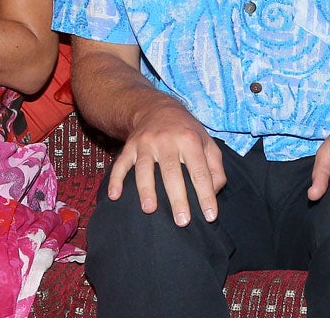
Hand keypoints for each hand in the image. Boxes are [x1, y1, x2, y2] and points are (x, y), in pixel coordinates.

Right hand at [109, 98, 225, 226]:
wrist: (156, 107)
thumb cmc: (186, 131)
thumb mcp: (207, 142)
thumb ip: (215, 168)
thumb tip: (214, 191)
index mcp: (189, 140)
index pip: (200, 171)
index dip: (206, 194)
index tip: (210, 216)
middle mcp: (167, 140)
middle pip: (171, 171)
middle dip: (177, 197)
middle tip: (182, 221)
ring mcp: (145, 143)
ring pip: (145, 167)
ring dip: (146, 189)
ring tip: (149, 209)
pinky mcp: (130, 146)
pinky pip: (121, 163)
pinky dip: (116, 179)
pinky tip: (114, 195)